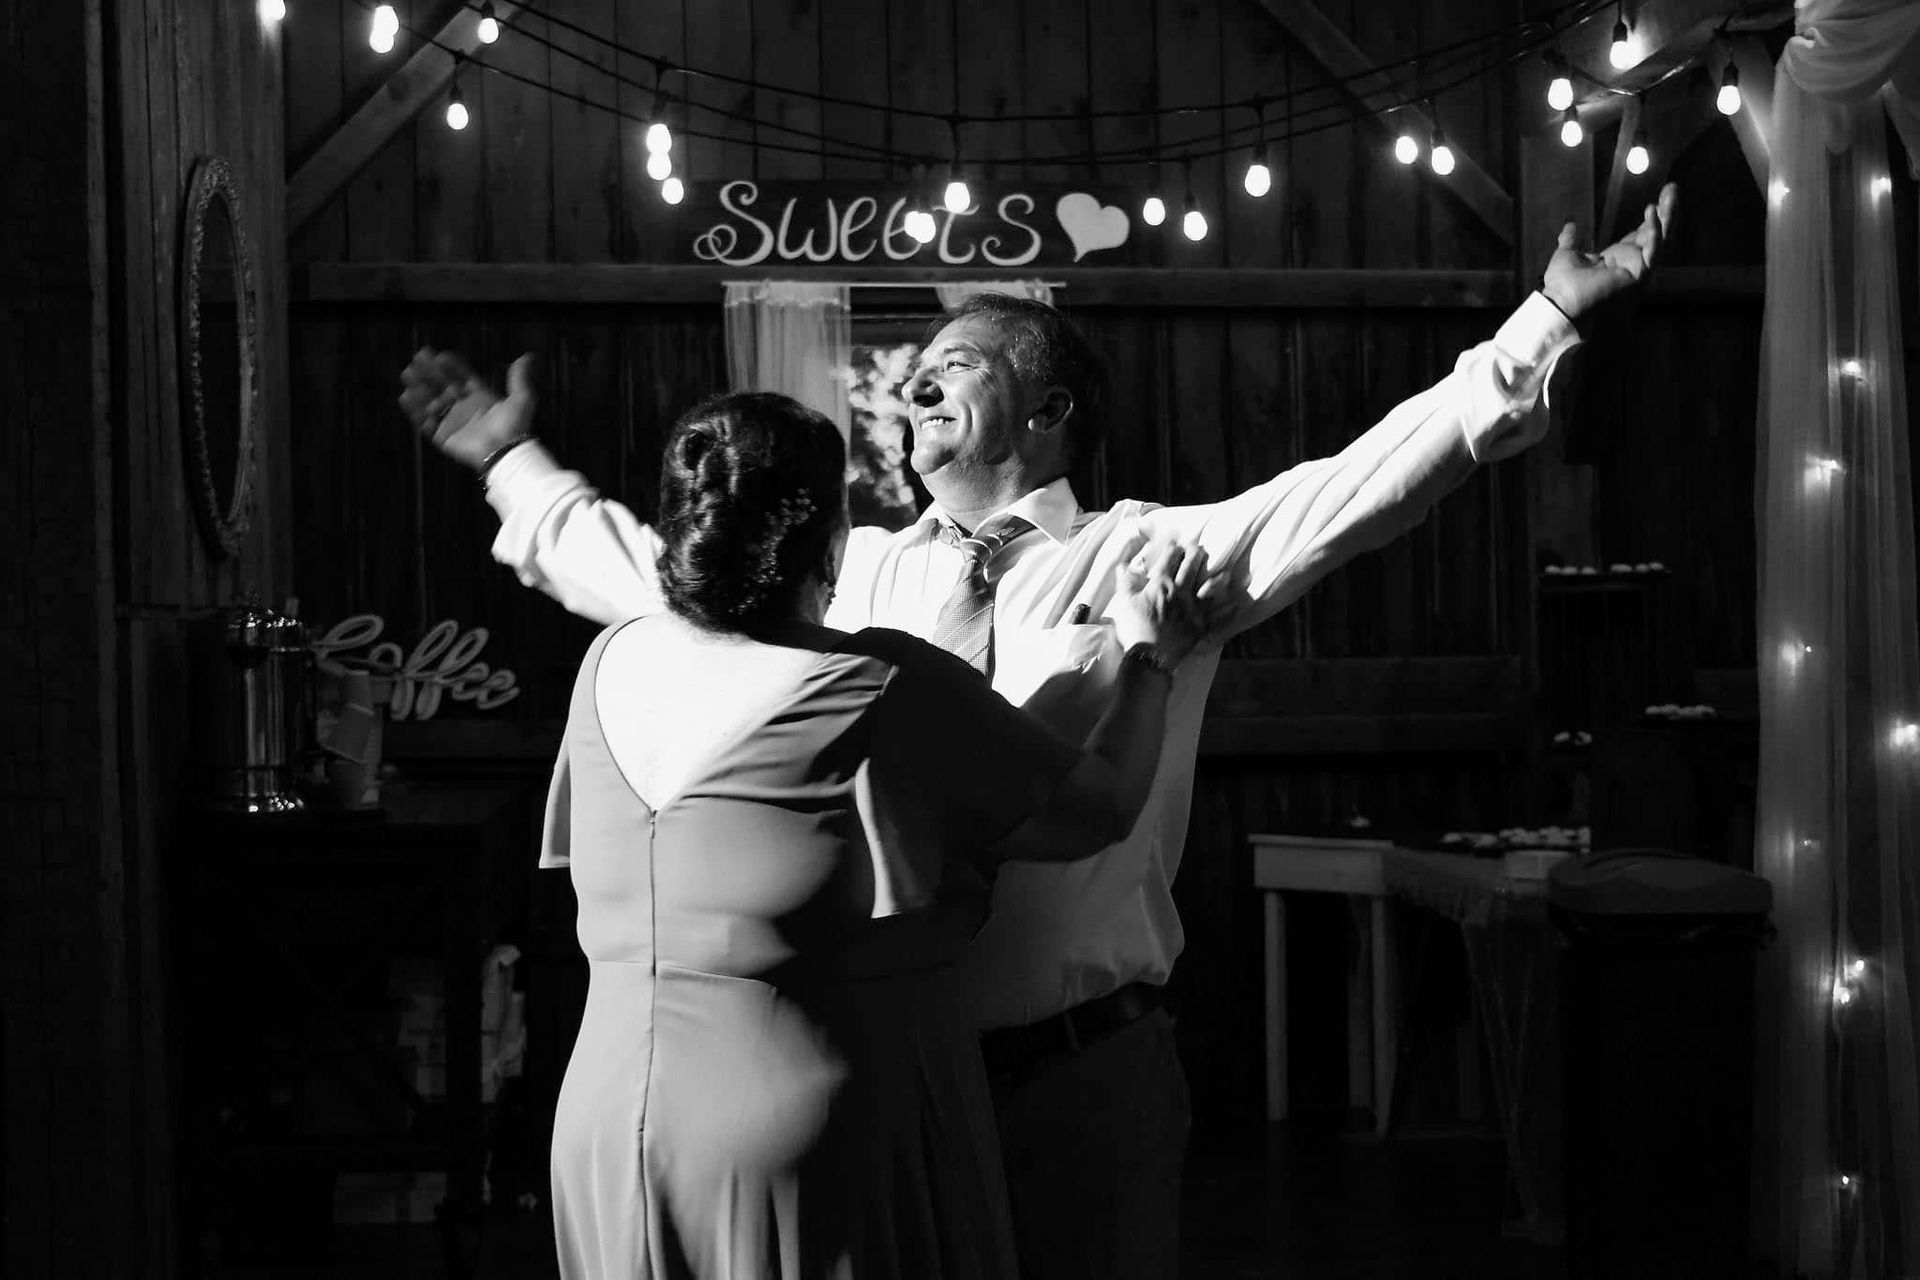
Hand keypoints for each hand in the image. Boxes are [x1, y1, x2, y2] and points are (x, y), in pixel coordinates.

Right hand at [398, 348, 537, 470]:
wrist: (505, 453)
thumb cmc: (514, 427)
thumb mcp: (522, 399)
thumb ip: (520, 378)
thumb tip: (528, 357)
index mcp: (481, 398)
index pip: (462, 377)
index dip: (451, 366)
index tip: (440, 355)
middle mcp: (464, 409)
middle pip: (443, 386)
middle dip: (430, 373)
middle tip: (417, 357)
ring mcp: (453, 423)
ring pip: (431, 401)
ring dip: (419, 387)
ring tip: (407, 373)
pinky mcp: (443, 437)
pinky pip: (425, 422)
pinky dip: (415, 410)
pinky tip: (405, 396)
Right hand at [1108, 540, 1234, 667]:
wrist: (1149, 656)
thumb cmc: (1134, 628)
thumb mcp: (1124, 602)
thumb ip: (1125, 582)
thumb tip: (1122, 566)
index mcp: (1161, 585)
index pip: (1168, 560)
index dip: (1171, 548)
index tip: (1174, 542)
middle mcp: (1181, 592)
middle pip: (1190, 568)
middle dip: (1195, 554)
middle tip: (1198, 547)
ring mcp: (1193, 608)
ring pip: (1210, 588)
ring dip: (1218, 578)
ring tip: (1225, 572)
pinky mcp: (1201, 625)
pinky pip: (1218, 617)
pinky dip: (1227, 611)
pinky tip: (1235, 605)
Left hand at [1540, 182, 1677, 321]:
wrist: (1561, 302)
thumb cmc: (1563, 285)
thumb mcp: (1566, 254)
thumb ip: (1570, 240)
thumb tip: (1570, 226)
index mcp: (1617, 257)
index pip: (1640, 233)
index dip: (1650, 216)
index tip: (1656, 198)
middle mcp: (1631, 262)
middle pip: (1655, 232)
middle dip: (1665, 210)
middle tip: (1672, 187)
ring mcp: (1637, 268)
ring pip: (1659, 238)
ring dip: (1666, 215)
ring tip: (1670, 193)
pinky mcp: (1639, 274)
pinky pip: (1652, 250)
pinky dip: (1654, 231)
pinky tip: (1653, 212)